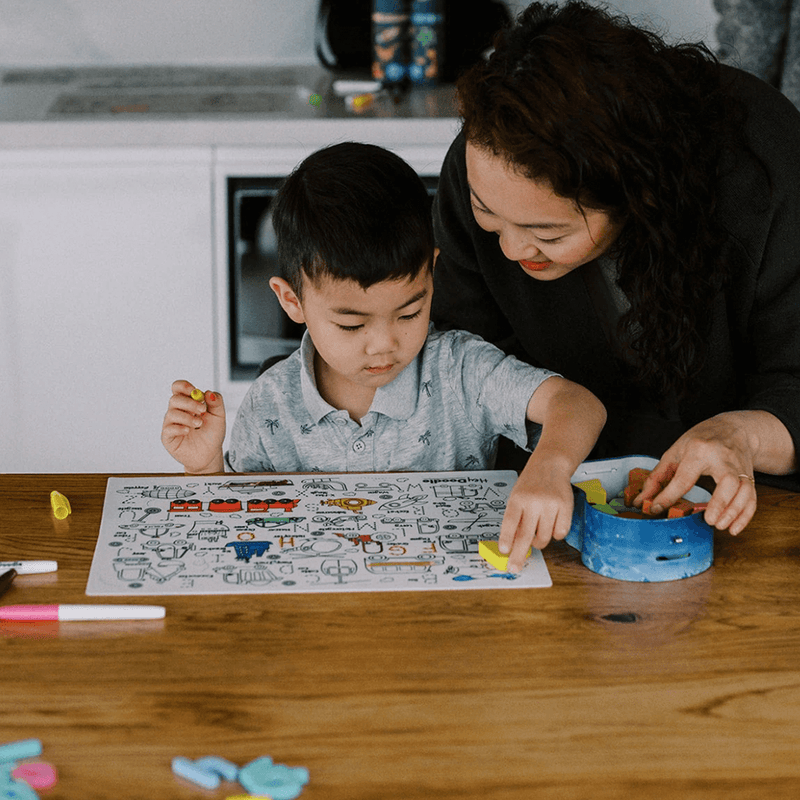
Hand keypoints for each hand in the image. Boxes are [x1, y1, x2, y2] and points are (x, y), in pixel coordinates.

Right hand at [161, 380, 225, 473]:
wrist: (210, 454)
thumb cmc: (212, 434)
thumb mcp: (219, 416)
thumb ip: (217, 402)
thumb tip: (209, 392)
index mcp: (188, 403)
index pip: (178, 388)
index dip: (183, 386)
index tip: (194, 390)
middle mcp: (178, 411)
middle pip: (175, 399)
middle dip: (190, 403)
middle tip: (202, 410)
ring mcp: (171, 424)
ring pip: (172, 413)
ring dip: (187, 417)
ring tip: (199, 424)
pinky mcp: (168, 437)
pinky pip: (168, 428)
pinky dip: (179, 428)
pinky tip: (188, 431)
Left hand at [498, 460, 574, 571]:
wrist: (550, 465)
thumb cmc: (530, 484)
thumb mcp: (516, 496)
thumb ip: (516, 518)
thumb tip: (514, 546)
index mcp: (517, 498)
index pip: (510, 522)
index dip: (506, 539)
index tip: (504, 552)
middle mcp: (534, 501)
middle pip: (526, 535)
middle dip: (519, 555)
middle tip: (514, 567)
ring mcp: (551, 505)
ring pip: (544, 538)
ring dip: (539, 542)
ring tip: (537, 531)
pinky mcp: (566, 507)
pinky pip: (560, 533)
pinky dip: (555, 534)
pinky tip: (551, 524)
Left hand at [635, 414, 756, 534]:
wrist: (732, 428)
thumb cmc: (701, 440)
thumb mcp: (675, 452)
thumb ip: (657, 477)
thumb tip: (641, 500)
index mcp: (699, 450)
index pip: (684, 477)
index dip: (668, 496)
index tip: (656, 509)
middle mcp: (723, 458)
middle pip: (728, 481)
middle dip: (720, 503)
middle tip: (709, 520)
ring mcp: (739, 467)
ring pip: (744, 491)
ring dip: (734, 512)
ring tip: (719, 526)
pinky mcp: (750, 476)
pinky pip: (752, 497)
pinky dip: (746, 515)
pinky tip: (733, 528)